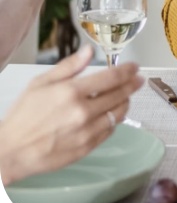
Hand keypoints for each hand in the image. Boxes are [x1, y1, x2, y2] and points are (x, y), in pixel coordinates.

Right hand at [0, 45, 143, 184]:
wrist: (10, 152)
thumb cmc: (23, 116)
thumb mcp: (40, 83)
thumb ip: (68, 66)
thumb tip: (89, 50)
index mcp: (71, 92)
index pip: (111, 77)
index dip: (127, 70)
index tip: (135, 67)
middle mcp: (82, 112)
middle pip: (120, 94)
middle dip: (132, 84)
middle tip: (138, 79)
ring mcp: (86, 132)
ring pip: (118, 113)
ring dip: (125, 102)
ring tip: (125, 96)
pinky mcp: (86, 148)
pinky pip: (110, 131)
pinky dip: (114, 120)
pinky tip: (110, 114)